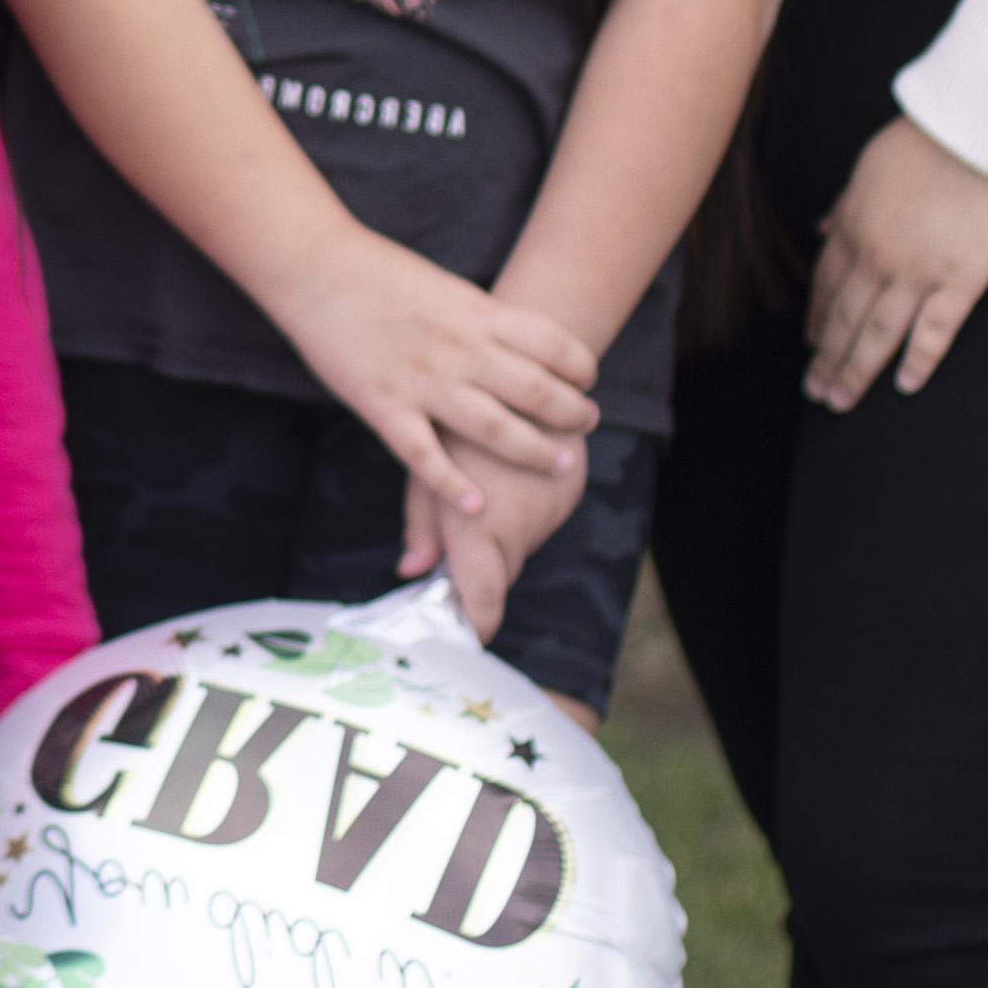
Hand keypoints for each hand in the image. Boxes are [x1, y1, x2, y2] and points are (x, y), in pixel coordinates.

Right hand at [276, 230, 603, 498]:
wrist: (316, 267)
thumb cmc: (379, 274)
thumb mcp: (447, 288)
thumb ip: (482, 320)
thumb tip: (520, 343)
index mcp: (477, 314)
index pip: (554, 345)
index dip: (582, 367)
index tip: (587, 381)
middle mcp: (460, 349)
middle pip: (537, 391)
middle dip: (573, 414)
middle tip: (586, 426)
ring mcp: (423, 381)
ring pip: (495, 429)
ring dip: (535, 452)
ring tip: (560, 464)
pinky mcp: (384, 406)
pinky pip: (425, 455)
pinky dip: (452, 485)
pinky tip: (476, 506)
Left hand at [407, 424, 588, 646]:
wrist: (518, 353)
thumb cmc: (452, 408)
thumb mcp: (424, 462)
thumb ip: (422, 522)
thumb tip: (411, 570)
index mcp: (479, 525)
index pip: (484, 599)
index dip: (477, 623)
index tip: (467, 635)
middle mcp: (524, 522)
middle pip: (504, 569)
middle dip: (482, 567)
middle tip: (458, 551)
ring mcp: (555, 505)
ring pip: (529, 541)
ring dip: (508, 532)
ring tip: (487, 491)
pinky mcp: (575, 481)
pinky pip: (552, 513)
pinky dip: (532, 507)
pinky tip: (514, 476)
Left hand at [809, 116, 987, 407]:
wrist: (972, 132)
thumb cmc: (920, 143)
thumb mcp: (865, 170)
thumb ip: (844, 206)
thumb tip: (822, 227)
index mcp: (852, 229)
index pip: (827, 287)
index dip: (818, 320)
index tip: (810, 346)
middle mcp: (876, 258)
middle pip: (845, 319)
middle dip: (827, 359)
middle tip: (816, 393)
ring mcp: (918, 273)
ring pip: (878, 333)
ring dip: (856, 371)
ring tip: (840, 401)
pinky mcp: (961, 280)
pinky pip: (935, 331)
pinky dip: (918, 361)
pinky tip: (904, 386)